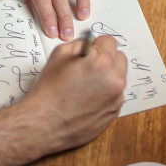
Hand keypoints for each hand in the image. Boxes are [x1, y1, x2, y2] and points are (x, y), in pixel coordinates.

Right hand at [21, 36, 127, 153]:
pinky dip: (105, 94)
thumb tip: (92, 44)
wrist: (45, 123)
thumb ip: (81, 44)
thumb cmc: (49, 90)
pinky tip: (87, 99)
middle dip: (106, 59)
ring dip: (107, 77)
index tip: (90, 51)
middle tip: (88, 67)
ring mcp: (117, 98)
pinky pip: (115, 95)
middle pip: (120, 59)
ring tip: (86, 86)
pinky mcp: (114, 112)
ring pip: (118, 78)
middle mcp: (115, 80)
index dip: (97, 45)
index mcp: (102, 62)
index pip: (110, 42)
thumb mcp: (60, 54)